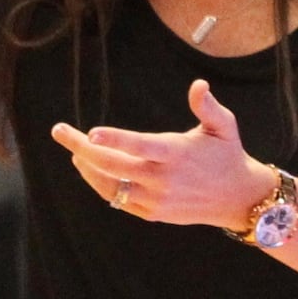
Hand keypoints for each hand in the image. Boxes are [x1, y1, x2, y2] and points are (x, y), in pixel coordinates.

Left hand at [50, 79, 273, 227]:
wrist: (237, 198)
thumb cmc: (227, 154)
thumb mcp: (224, 126)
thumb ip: (208, 106)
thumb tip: (199, 85)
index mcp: (177, 153)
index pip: (140, 146)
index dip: (115, 139)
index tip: (91, 132)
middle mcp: (164, 179)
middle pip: (113, 166)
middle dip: (81, 148)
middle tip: (60, 132)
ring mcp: (157, 199)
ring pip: (110, 186)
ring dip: (87, 168)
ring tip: (73, 150)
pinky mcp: (154, 213)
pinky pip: (119, 200)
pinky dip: (102, 184)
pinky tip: (91, 169)